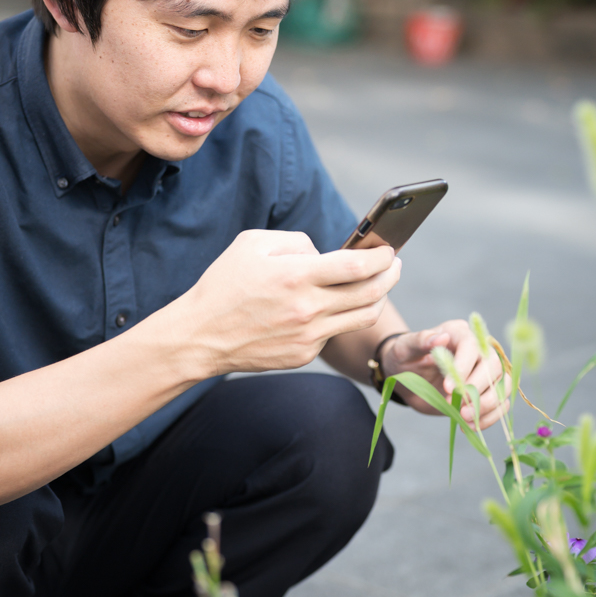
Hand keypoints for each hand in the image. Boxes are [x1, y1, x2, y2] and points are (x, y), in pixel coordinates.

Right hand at [173, 230, 401, 376]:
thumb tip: (326, 253)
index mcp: (296, 276)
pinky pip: (333, 333)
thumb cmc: (224, 284)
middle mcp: (307, 309)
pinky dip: (340, 317)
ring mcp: (308, 336)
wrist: (200, 336)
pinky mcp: (304, 354)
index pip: (357, 267)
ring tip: (378, 284)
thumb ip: (297, 241)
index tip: (388, 250)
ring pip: (362, 317)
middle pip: (371, 293)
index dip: (381, 257)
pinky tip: (333, 306)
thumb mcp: (253, 243)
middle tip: (395, 265)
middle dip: (391, 275)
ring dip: (377, 298)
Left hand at [381, 320, 510, 429]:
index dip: (464, 367)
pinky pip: (500, 404)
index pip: (472, 345)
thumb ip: (420, 340)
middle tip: (455, 404)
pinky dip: (489, 417)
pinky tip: (469, 425)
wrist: (407, 378)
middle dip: (477, 388)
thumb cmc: (405, 358)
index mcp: (458, 334)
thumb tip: (439, 337)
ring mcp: (484, 372)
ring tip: (464, 417)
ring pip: (502, 385)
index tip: (448, 387)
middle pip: (493, 365)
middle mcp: (477, 350)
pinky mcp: (485, 392)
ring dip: (487, 404)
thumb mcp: (404, 348)